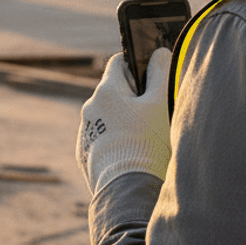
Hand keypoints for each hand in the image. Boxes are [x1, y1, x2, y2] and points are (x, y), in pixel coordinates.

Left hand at [76, 48, 172, 195]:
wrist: (127, 192)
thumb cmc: (147, 143)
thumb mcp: (160, 103)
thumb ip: (160, 73)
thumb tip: (158, 52)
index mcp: (106, 90)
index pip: (119, 62)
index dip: (138, 65)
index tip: (152, 78)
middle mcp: (90, 108)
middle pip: (114, 92)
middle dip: (133, 98)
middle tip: (155, 114)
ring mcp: (86, 132)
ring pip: (108, 117)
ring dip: (124, 122)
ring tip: (145, 140)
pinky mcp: (85, 155)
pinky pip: (103, 140)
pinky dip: (116, 142)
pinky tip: (132, 155)